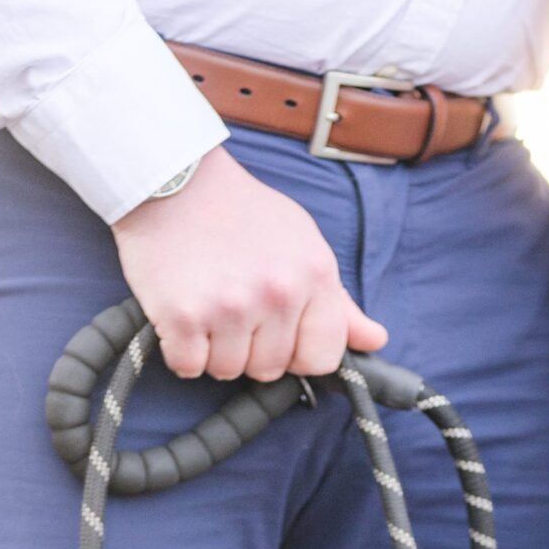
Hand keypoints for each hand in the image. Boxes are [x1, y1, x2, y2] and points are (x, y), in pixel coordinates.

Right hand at [113, 146, 387, 381]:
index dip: (297, 352)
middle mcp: (278, 292)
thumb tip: (376, 340)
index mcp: (314, 275)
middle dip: (249, 348)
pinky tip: (181, 312)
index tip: (276, 331)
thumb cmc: (241, 213)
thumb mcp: (302, 243)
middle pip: (270, 368)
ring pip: (228, 371)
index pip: (322, 358)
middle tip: (230, 303)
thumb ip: (337, 301)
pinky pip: (188, 366)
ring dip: (213, 349)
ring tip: (206, 302)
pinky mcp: (183, 315)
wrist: (172, 178)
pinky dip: (180, 350)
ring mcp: (230, 305)